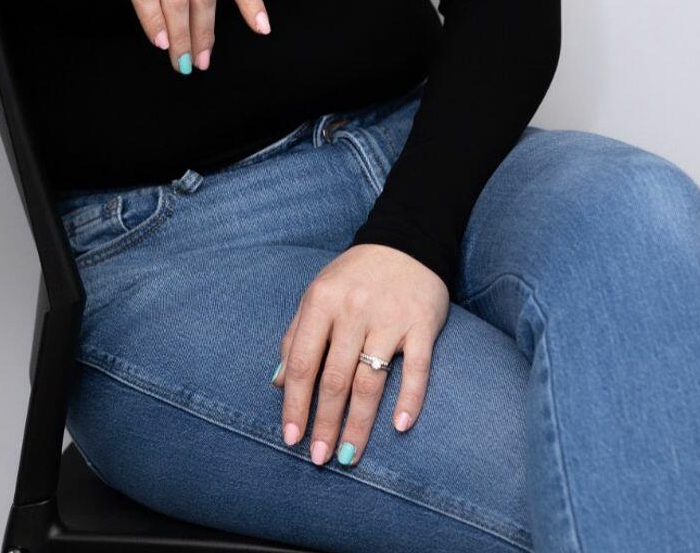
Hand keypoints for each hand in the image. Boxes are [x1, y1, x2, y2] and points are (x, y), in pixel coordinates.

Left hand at [271, 243, 449, 465]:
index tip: (291, 438)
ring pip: (370, 381)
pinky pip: (416, 368)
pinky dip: (410, 398)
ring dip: (359, 423)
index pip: (303, 362)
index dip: (295, 404)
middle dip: (325, 423)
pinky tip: (399, 426)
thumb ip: (295, 335)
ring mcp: (389, 319)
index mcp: (322, 302)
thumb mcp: (317, 295)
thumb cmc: (354, 275)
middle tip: (319, 458)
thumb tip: (277, 383)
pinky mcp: (421, 325)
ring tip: (349, 455)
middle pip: (335, 378)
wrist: (406, 241)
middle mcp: (354, 311)